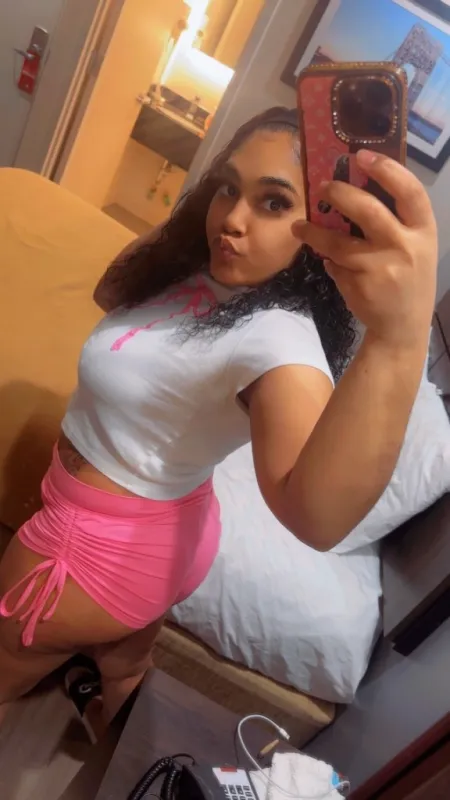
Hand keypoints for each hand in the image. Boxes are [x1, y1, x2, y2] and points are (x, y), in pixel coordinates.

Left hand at [296, 150, 437, 351]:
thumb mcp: (416, 247)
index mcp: (423, 231)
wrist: (403, 327)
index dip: (386, 169)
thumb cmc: (408, 278)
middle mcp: (404, 246)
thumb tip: (352, 191)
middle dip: (339, 193)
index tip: (362, 155)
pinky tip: (328, 263)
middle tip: (321, 187)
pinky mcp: (359, 284)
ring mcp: (380, 267)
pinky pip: (334, 265)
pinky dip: (328, 262)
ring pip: (337, 241)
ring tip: (299, 227)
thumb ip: (395, 222)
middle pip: (367, 209)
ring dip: (313, 232)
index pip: (409, 191)